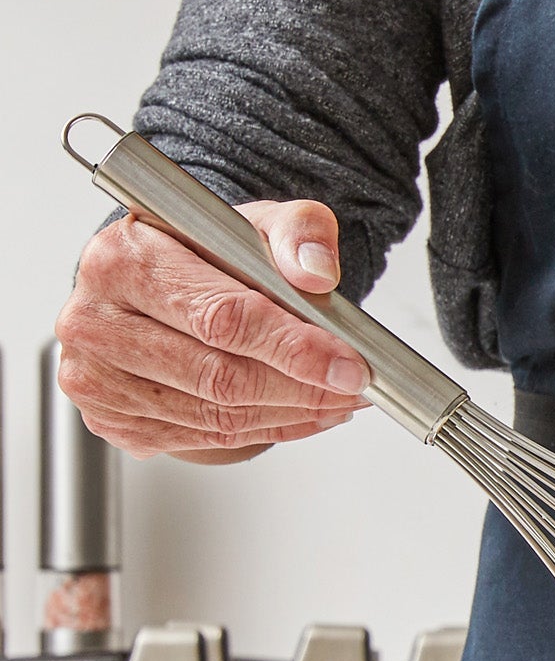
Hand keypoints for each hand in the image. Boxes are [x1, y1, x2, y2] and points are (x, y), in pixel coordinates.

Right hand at [55, 201, 370, 462]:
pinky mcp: (111, 418)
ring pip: (215, 415)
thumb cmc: (202, 253)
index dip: (294, 347)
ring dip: (291, 414)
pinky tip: (302, 412)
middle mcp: (95, 321)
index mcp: (123, 260)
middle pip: (219, 376)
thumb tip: (315, 273)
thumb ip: (298, 233)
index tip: (349, 364)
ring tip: (338, 399)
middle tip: (353, 387)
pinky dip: (266, 430)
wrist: (159, 281)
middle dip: (302, 388)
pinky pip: (205, 438)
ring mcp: (96, 377)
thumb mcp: (257, 222)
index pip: (221, 317)